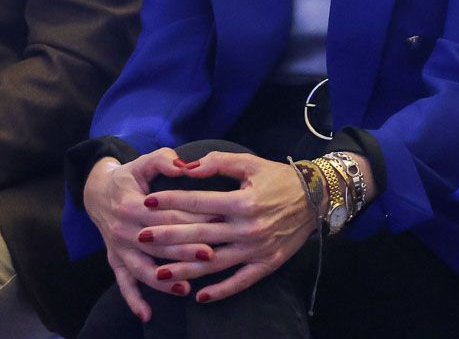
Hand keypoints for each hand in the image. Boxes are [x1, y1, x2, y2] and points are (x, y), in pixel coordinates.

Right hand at [82, 149, 206, 320]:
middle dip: (184, 251)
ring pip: (142, 268)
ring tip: (186, 287)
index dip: (191, 218)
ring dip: (163, 279)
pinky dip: (133, 300)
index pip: (166, 215)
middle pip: (158, 244)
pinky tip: (148, 314)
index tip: (217, 221)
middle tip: (211, 256)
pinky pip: (123, 283)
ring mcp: (118, 248)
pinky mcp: (115, 260)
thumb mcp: (144, 162)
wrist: (97, 192)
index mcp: (132, 205)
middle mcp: (123, 229)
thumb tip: (185, 165)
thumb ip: (164, 161)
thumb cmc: (130, 176)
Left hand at [142, 152, 321, 303]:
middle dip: (168, 236)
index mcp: (244, 201)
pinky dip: (220, 290)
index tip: (147, 201)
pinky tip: (198, 295)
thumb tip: (188, 167)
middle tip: (141, 237)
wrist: (317, 197)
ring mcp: (257, 249)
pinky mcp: (267, 263)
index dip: (171, 200)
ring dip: (185, 270)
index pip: (199, 202)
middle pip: (200, 234)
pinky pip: (240, 281)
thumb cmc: (280, 178)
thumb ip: (219, 163)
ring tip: (158, 274)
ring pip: (214, 263)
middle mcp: (248, 228)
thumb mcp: (251, 163)